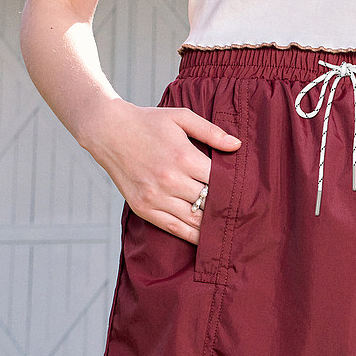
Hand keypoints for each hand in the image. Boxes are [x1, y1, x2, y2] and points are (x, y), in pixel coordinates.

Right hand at [80, 98, 241, 243]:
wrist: (108, 131)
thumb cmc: (149, 121)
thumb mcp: (181, 117)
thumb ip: (211, 131)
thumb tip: (237, 145)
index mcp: (183, 156)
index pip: (219, 181)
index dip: (235, 189)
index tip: (247, 194)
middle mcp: (170, 180)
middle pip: (209, 202)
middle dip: (226, 208)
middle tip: (243, 214)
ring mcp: (155, 196)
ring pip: (194, 220)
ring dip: (212, 225)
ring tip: (229, 228)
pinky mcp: (143, 208)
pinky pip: (174, 228)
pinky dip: (192, 236)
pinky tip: (206, 238)